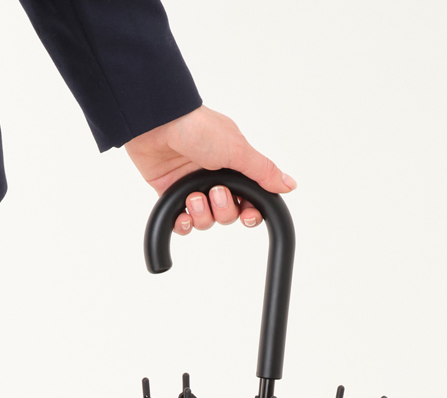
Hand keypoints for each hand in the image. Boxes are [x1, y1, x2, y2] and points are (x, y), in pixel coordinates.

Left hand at [124, 105, 294, 236]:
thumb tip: (289, 185)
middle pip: (228, 215)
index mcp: (234, 166)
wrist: (157, 124)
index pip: (250, 199)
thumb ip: (263, 171)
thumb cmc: (197, 128)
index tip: (248, 213)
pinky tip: (182, 215)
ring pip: (206, 221)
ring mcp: (192, 187)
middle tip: (215, 192)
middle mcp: (215, 178)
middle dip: (223, 209)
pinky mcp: (171, 194)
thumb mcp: (238, 150)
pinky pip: (182, 223)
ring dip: (202, 214)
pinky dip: (183, 224)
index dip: (250, 212)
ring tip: (194, 196)